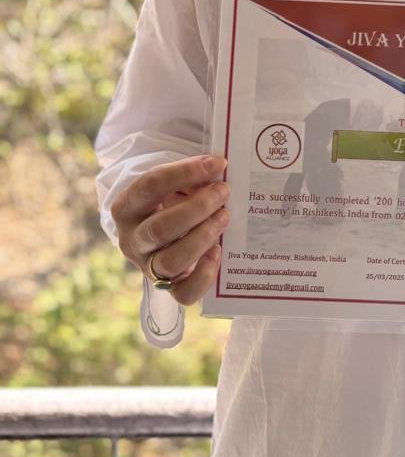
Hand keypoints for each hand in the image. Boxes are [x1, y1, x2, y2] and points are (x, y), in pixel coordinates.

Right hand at [111, 155, 230, 305]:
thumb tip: (218, 170)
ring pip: (171, 261)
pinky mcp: (167, 287)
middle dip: (198, 208)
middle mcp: (132, 240)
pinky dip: (205, 273)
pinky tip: (219, 251)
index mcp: (127, 207)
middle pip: (161, 229)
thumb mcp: (173, 186)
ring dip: (203, 237)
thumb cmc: (170, 201)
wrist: (159, 231)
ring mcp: (147, 267)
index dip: (186, 173)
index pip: (151, 186)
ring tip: (224, 217)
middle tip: (224, 191)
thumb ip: (192, 178)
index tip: (218, 163)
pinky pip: (184, 293)